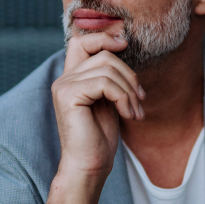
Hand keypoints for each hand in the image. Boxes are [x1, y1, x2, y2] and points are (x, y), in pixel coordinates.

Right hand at [51, 32, 145, 180]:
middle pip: (104, 55)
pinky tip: (128, 115)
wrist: (89, 166)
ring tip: (136, 112)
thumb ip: (109, 77)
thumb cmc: (100, 138)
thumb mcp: (108, 101)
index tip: (125, 44)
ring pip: (108, 69)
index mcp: (72, 78)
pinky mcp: (68, 96)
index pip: (81, 41)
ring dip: (130, 91)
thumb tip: (122, 46)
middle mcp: (63, 79)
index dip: (103, 36)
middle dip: (129, 76)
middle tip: (141, 100)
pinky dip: (123, 98)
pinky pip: (105, 83)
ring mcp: (63, 86)